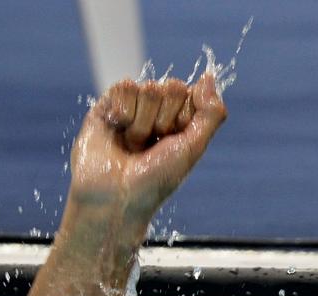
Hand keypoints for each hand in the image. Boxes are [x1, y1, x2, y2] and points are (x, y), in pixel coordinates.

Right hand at [68, 73, 226, 222]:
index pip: (193, 94)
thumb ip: (210, 113)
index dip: (186, 117)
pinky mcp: (107, 105)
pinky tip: (117, 131)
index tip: (175, 141)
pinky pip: (124, 86)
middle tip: (153, 145)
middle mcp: (158, 112)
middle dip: (165, 119)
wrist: (115, 197)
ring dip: (143, 122)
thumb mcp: (193, 148)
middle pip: (173, 86)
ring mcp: (133, 108)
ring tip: (133, 145)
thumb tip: (209, 76)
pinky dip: (124, 112)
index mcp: (181, 122)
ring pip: (149, 87)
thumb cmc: (156, 179)